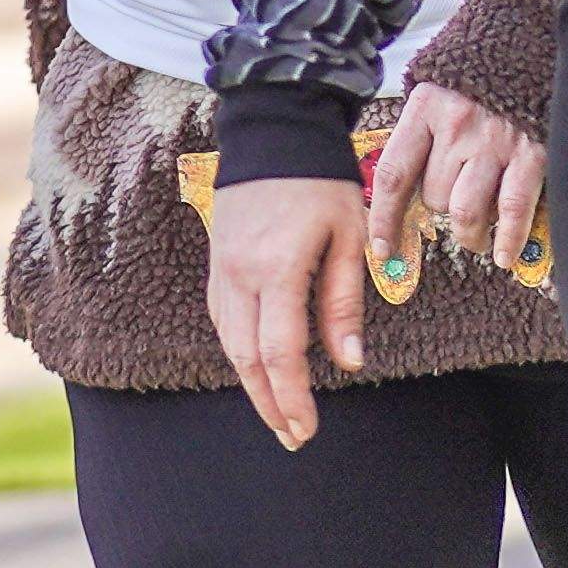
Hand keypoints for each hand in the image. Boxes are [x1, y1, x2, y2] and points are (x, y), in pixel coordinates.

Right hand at [203, 170, 370, 448]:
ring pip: (231, 344)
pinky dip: (240, 352)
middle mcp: (241, 276)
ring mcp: (223, 270)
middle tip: (293, 436)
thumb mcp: (348, 235)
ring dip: (252, 384)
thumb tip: (348, 362)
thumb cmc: (321, 180)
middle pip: (248, 359)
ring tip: (278, 412)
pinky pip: (224, 321)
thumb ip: (344, 301)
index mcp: (277, 269)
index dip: (292, 398)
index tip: (307, 429)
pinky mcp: (218, 263)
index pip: (280, 353)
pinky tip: (257, 367)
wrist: (274, 130)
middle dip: (269, 404)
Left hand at [376, 81, 547, 284]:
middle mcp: (457, 125)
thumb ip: (423, 135)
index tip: (384, 250)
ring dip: (470, 235)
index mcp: (426, 107)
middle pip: (434, 198)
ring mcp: (495, 140)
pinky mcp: (533, 152)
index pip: (393, 175)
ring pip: (466, 212)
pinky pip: (512, 208)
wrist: (534, 44)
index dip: (385, 220)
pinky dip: (508, 238)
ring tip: (476, 239)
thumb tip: (403, 195)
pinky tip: (504, 254)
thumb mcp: (441, 91)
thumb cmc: (481, 77)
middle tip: (456, 205)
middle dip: (442, 211)